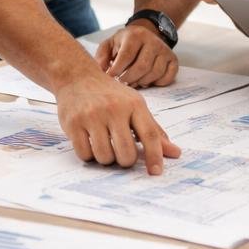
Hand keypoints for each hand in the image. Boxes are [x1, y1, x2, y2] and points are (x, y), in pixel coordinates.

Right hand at [54, 73, 181, 174]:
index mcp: (134, 104)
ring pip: (105, 157)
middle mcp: (114, 109)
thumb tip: (176, 153)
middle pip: (126, 153)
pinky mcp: (73, 123)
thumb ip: (154, 131)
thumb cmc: (110, 95)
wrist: (78, 77)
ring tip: (104, 145)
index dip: (154, 156)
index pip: (150, 135)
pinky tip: (89, 142)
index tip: (156, 172)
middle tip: (121, 152)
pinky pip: (85, 154)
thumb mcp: (135, 106)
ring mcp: (92, 116)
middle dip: (125, 160)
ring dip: (106, 158)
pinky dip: (89, 155)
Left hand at [95, 23, 178, 87]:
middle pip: (142, 67)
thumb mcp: (110, 44)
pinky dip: (157, 83)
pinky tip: (147, 80)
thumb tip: (101, 71)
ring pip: (154, 74)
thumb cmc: (124, 43)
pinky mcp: (173, 59)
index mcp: (135, 35)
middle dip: (129, 79)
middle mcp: (152, 41)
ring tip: (133, 81)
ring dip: (142, 82)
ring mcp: (165, 50)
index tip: (111, 77)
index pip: (126, 56)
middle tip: (122, 82)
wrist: (145, 35)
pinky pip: (168, 77)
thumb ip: (102, 56)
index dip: (117, 70)